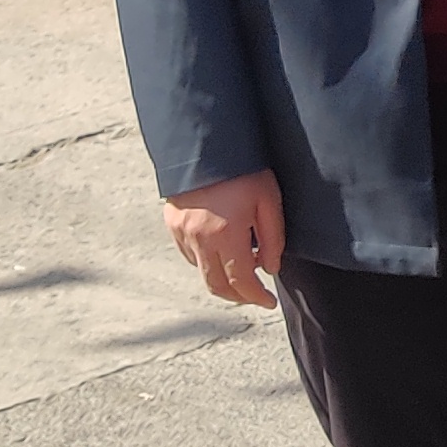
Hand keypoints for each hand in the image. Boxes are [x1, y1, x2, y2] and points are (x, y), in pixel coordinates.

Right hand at [162, 170, 285, 306]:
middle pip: (217, 286)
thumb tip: (270, 268)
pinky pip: (190, 255)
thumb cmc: (243, 168)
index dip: (257, 297)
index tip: (269, 302)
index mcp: (225, 235)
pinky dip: (206, 261)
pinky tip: (222, 252)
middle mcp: (199, 239)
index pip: (241, 282)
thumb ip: (273, 238)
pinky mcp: (172, 224)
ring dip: (221, 279)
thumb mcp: (269, 200)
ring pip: (201, 272)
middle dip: (238, 296)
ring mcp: (182, 233)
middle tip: (255, 295)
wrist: (206, 143)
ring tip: (242, 271)